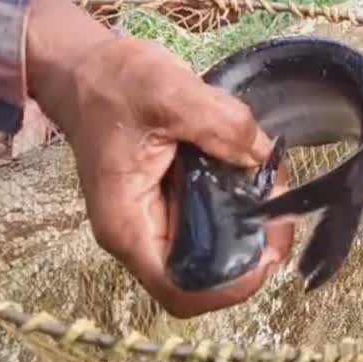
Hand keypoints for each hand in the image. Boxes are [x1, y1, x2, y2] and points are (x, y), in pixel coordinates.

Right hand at [26, 0, 292, 317]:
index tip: (269, 250)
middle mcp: (138, 233)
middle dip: (249, 253)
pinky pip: (207, 223)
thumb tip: (263, 157)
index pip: (180, 292)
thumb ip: (223, 124)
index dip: (231, 287)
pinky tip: (251, 175)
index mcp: (128, 223)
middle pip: (202, 279)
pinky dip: (234, 207)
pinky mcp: (164, 203)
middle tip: (280, 212)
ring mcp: (151, 220)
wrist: (82, 69)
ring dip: (245, 230)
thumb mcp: (169, 91)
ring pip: (209, 253)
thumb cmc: (111, 83)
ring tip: (269, 187)